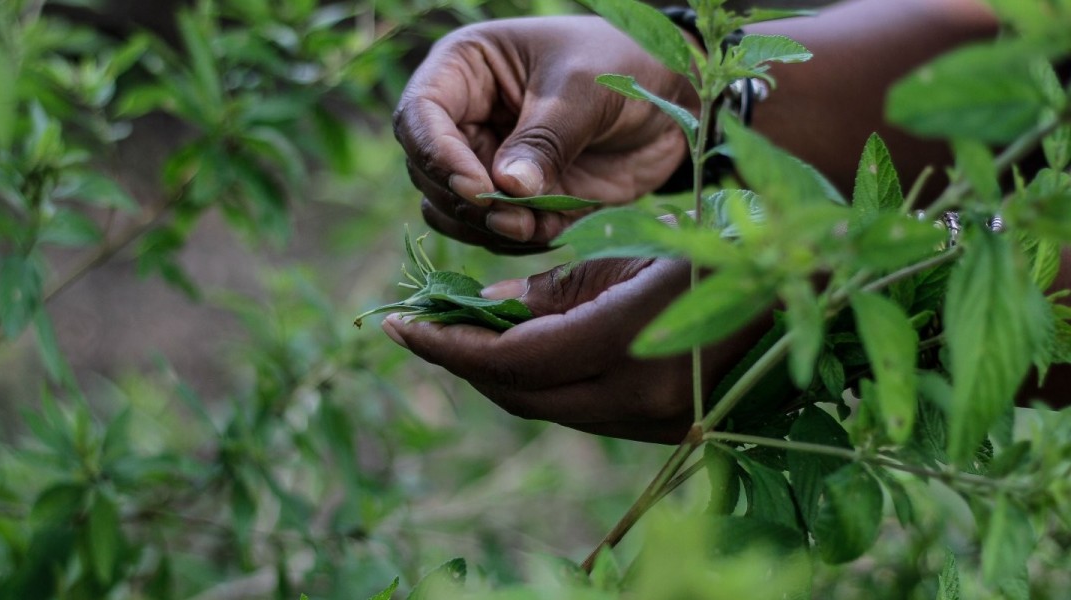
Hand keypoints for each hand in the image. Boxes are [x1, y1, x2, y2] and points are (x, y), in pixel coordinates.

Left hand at [382, 258, 768, 443]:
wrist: (817, 284)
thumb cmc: (730, 238)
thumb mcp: (636, 242)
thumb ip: (558, 283)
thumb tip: (492, 305)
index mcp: (626, 345)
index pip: (510, 361)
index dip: (449, 345)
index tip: (399, 324)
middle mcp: (638, 399)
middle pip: (520, 393)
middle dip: (461, 361)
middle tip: (418, 325)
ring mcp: (656, 421)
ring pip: (549, 406)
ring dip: (497, 372)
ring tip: (459, 330)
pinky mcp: (665, 425)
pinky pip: (582, 408)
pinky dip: (542, 379)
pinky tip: (521, 345)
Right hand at [394, 16, 693, 253]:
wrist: (674, 98)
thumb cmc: (626, 65)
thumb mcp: (585, 91)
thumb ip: (545, 140)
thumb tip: (505, 189)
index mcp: (467, 69)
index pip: (420, 115)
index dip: (438, 156)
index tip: (477, 187)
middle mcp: (465, 118)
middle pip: (428, 173)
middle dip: (468, 203)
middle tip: (517, 220)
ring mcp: (486, 161)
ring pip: (452, 211)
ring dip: (489, 230)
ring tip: (536, 228)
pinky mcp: (514, 200)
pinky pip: (492, 234)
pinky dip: (517, 242)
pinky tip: (553, 231)